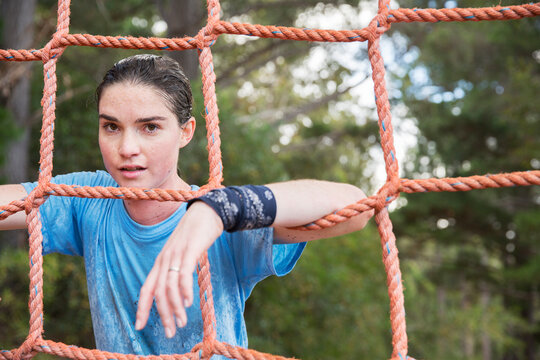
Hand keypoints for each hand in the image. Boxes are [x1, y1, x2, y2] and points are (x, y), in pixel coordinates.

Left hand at [135, 201, 223, 337]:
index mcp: (161, 261)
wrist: (207, 211)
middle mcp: (165, 259)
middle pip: (157, 292)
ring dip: (175, 308)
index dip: (141, 308)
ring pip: (169, 287)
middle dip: (162, 315)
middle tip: (170, 333)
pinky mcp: (189, 250)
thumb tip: (179, 291)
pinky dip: (185, 290)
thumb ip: (178, 269)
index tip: (139, 326)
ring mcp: (176, 254)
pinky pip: (183, 274)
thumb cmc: (196, 234)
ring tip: (181, 323)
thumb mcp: (183, 253)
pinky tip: (189, 303)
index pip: (146, 288)